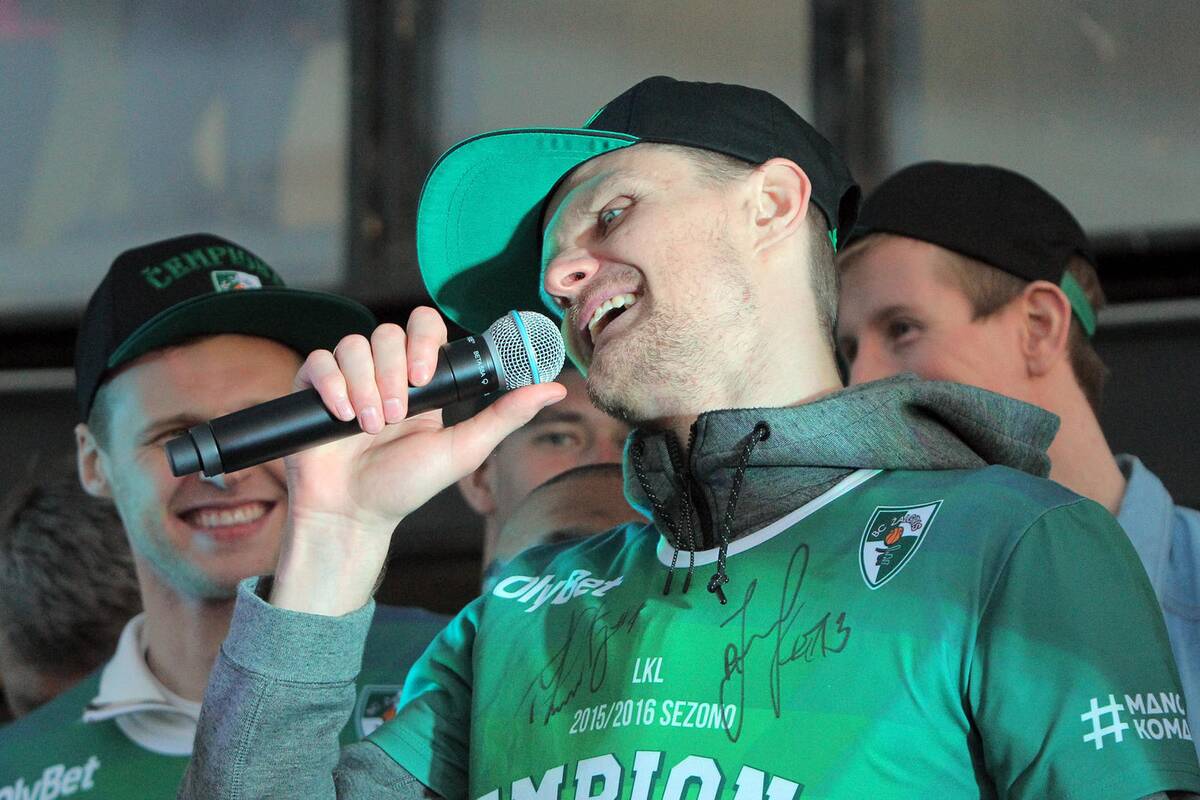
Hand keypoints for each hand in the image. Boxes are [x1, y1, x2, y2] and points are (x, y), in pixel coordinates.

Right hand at [271, 306, 564, 613]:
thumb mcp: (463, 450)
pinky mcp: (312, 388)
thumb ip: (505, 416)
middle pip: (388, 333)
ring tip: (370, 427)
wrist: (353, 514)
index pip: (424, 326)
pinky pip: (319, 360)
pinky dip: (331, 384)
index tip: (425, 378)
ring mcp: (347, 378)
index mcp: (422, 380)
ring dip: (364, 385)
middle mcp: (384, 372)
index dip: (424, 341)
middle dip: (394, 373)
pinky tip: (341, 414)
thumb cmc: (406, 486)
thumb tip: (556, 389)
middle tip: (396, 416)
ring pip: (354, 345)